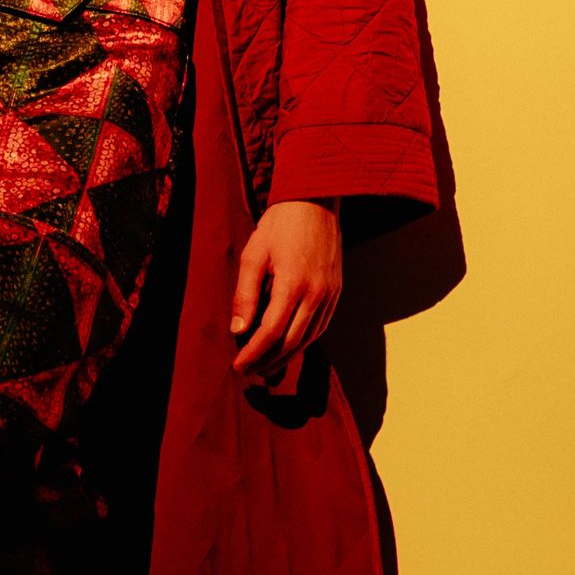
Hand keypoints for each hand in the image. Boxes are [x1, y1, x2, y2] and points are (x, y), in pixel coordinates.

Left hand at [230, 200, 340, 381]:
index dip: (253, 353)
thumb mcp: (254, 254)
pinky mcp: (336, 292)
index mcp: (294, 284)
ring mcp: (330, 294)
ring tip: (264, 366)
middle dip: (267, 361)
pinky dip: (303, 342)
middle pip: (292, 342)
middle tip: (247, 372)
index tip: (238, 366)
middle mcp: (317, 294)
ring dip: (286, 357)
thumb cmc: (280, 225)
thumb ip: (245, 294)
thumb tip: (238, 330)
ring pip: (309, 339)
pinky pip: (320, 327)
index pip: (271, 332)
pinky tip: (288, 348)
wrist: (315, 202)